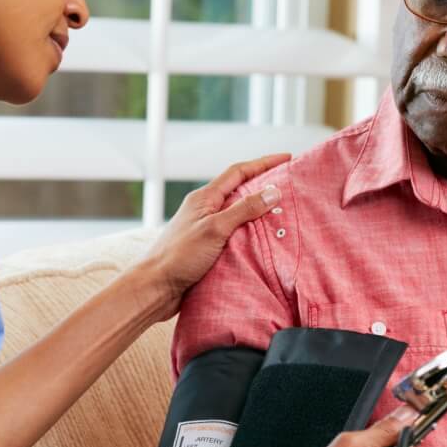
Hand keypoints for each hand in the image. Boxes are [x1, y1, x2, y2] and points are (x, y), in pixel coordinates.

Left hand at [138, 154, 289, 318]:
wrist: (156, 287)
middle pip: (239, 190)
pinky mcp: (208, 248)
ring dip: (259, 210)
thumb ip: (244, 210)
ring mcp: (206, 228)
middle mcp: (205, 209)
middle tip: (289, 184)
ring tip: (283, 212)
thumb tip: (273, 192)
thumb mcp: (215, 229)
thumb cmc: (180, 256)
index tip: (287, 158)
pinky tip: (263, 240)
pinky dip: (251, 232)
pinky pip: (234, 233)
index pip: (239, 172)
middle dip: (264, 184)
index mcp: (205, 198)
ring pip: (237, 213)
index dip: (264, 163)